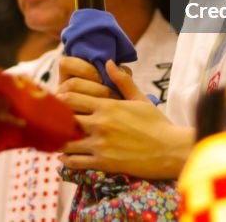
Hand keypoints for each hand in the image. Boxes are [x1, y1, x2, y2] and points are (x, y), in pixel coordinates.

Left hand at [56, 59, 194, 179]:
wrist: (170, 150)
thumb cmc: (156, 123)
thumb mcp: (140, 98)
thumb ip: (121, 80)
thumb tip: (108, 62)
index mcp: (107, 105)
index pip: (71, 97)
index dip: (62, 100)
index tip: (59, 103)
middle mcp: (100, 123)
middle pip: (65, 118)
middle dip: (58, 119)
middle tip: (55, 122)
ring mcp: (100, 144)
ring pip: (66, 141)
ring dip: (61, 140)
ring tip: (60, 140)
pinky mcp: (103, 163)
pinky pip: (75, 162)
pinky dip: (67, 160)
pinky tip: (66, 157)